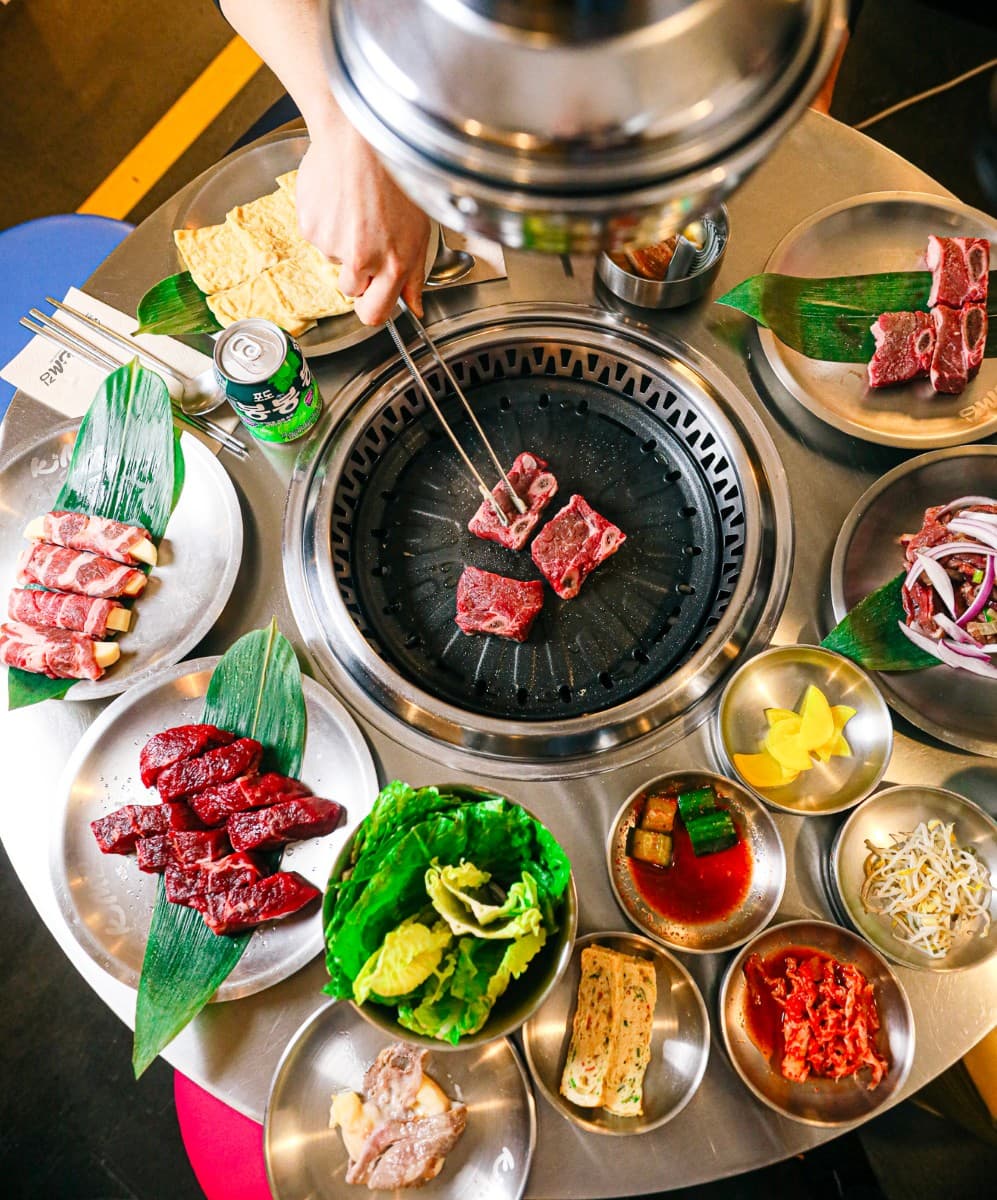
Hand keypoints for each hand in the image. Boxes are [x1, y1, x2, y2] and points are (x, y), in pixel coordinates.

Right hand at [294, 122, 430, 324]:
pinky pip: (317, 238)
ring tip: (356, 210)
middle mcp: (362, 259)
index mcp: (394, 263)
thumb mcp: (419, 229)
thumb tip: (415, 307)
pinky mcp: (310, 228)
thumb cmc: (394, 175)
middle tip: (366, 241)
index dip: (372, 308)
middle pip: (350, 292)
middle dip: (357, 277)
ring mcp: (333, 245)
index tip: (372, 298)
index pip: (375, 314)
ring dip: (342, 245)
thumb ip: (415, 276)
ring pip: (334, 261)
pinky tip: (340, 199)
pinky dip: (326, 223)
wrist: (359, 137)